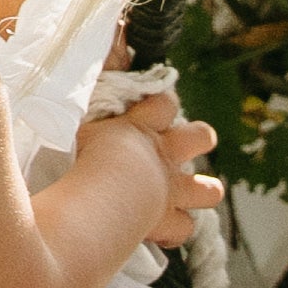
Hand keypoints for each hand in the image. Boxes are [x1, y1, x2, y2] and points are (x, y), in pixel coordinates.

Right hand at [78, 91, 219, 251]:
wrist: (100, 198)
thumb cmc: (80, 160)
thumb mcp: (78, 120)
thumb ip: (87, 95)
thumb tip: (96, 56)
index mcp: (141, 128)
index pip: (164, 103)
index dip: (162, 104)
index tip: (152, 109)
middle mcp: (163, 156)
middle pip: (201, 137)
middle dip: (196, 140)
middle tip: (173, 149)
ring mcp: (171, 191)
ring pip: (209, 190)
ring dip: (201, 190)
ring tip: (185, 194)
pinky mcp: (167, 222)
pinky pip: (184, 229)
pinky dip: (175, 230)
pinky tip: (161, 231)